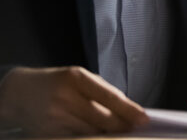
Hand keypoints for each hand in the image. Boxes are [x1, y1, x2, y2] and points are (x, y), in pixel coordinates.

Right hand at [0, 66, 147, 135]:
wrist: (17, 92)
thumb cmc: (55, 83)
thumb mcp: (78, 77)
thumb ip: (101, 91)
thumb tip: (127, 110)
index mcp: (76, 78)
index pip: (109, 97)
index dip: (129, 110)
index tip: (144, 119)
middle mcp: (65, 98)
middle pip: (102, 119)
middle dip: (121, 126)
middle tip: (133, 129)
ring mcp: (54, 118)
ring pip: (90, 133)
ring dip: (105, 134)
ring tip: (115, 132)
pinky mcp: (46, 134)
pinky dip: (87, 139)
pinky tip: (94, 136)